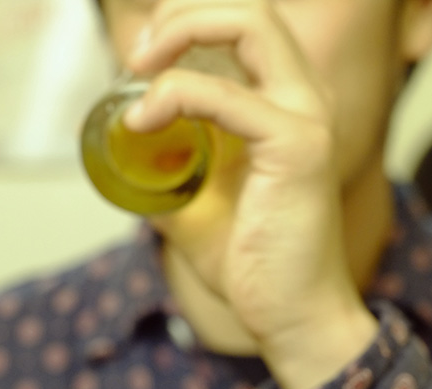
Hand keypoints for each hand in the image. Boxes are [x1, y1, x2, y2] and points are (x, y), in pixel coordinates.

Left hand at [125, 0, 377, 388]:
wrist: (293, 315)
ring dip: (181, 31)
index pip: (248, 27)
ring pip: (250, 24)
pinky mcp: (297, 148)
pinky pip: (224, 94)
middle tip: (140, 55)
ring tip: (139, 69)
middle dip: (183, 14)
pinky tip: (142, 121)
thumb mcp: (196, 204)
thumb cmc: (254, 263)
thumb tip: (123, 151)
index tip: (142, 61)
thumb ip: (169, 169)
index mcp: (289, 107)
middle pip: (252, 11)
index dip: (190, 23)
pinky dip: (173, 95)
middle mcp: (307, 101)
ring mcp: (307, 120)